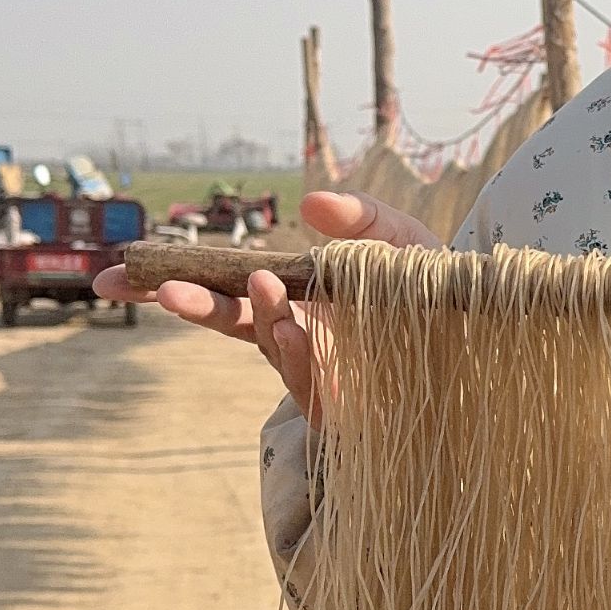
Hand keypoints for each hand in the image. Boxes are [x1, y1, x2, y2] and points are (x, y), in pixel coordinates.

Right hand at [91, 190, 436, 428]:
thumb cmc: (437, 288)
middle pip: (234, 324)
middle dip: (195, 307)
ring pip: (277, 351)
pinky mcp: (355, 405)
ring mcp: (326, 373)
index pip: (226, 293)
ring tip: (261, 288)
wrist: (492, 337)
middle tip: (158, 290)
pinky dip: (305, 355)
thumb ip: (362, 218)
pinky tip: (296, 329)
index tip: (117, 275)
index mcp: (299, 298)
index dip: (175, 285)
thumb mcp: (402, 241)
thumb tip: (312, 204)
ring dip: (261, 319)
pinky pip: (321, 383)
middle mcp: (302, 338)